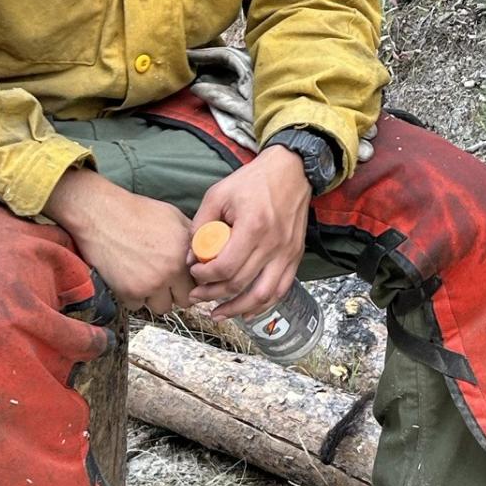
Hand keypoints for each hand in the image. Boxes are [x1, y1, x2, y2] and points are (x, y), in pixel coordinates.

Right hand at [44, 169, 195, 315]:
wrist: (101, 214)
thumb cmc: (136, 212)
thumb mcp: (173, 217)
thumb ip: (192, 239)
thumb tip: (204, 252)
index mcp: (184, 253)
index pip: (200, 282)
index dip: (192, 280)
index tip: (183, 277)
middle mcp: (171, 271)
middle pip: (184, 301)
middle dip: (176, 292)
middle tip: (166, 281)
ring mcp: (150, 284)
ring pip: (162, 308)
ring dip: (156, 297)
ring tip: (146, 278)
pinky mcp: (129, 292)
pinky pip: (137, 306)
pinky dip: (134, 296)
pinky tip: (129, 277)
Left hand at [189, 147, 310, 321]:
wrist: (291, 171)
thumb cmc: (254, 180)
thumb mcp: (219, 194)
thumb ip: (201, 225)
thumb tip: (190, 256)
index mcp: (253, 227)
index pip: (225, 267)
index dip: (205, 276)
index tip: (194, 272)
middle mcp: (273, 244)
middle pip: (240, 284)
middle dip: (213, 294)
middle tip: (196, 295)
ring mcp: (287, 253)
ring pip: (262, 295)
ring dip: (238, 309)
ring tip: (218, 313)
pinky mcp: (295, 256)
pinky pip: (280, 290)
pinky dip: (263, 305)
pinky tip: (246, 310)